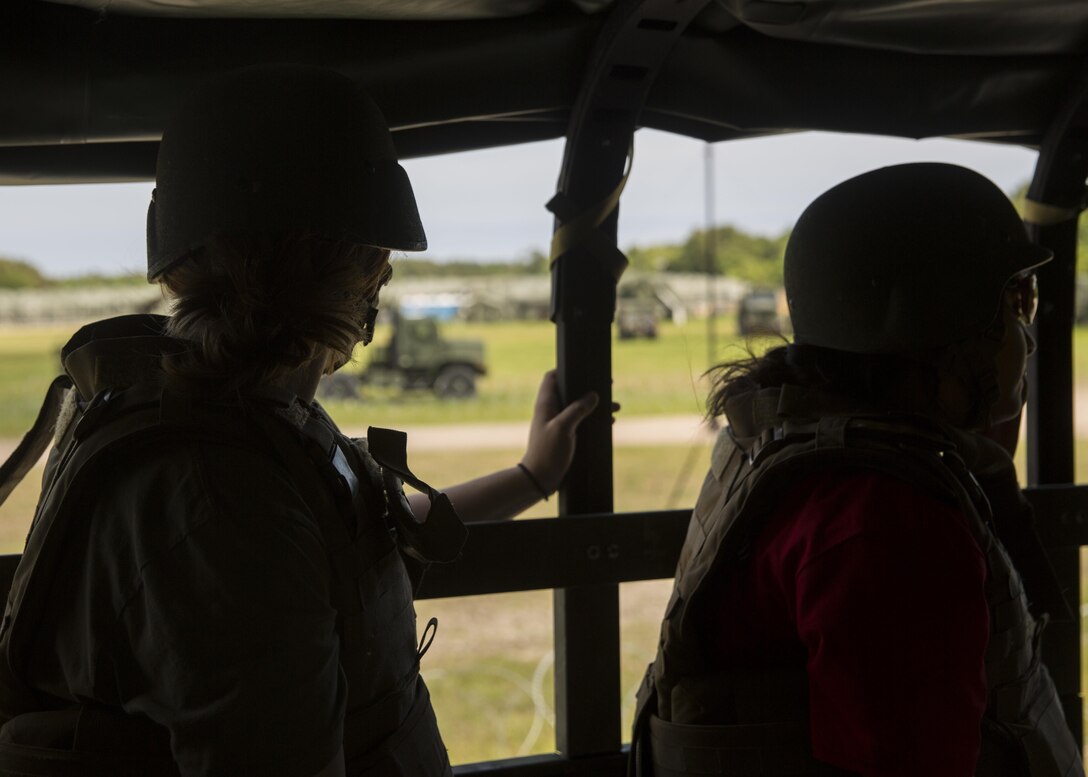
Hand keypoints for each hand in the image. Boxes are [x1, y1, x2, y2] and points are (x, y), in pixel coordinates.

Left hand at [520, 370, 599, 494]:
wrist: (541, 479)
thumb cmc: (547, 452)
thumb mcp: (563, 428)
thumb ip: (577, 409)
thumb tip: (594, 394)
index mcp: (546, 404)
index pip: (552, 377)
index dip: (565, 369)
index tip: (583, 368)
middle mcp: (552, 411)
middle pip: (571, 390)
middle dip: (589, 388)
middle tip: (608, 386)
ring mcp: (559, 423)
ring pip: (580, 407)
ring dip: (597, 406)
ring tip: (616, 406)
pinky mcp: (567, 435)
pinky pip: (584, 422)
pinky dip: (596, 420)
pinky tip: (610, 422)